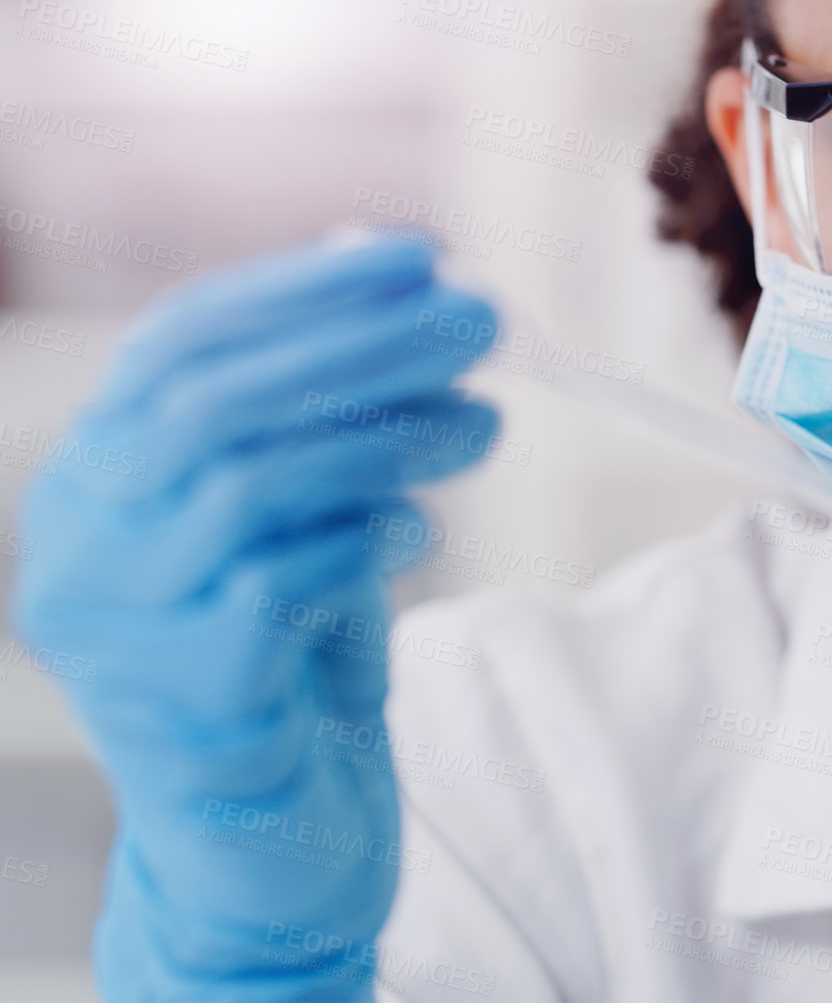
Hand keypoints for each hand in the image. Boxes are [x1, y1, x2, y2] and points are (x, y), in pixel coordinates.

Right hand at [11, 232, 499, 1000]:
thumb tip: (404, 287)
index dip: (301, 291)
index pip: (179, 345)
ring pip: (244, 484)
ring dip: (384, 436)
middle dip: (361, 347)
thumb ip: (327, 426)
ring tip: (483, 422)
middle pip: (214, 402)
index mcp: (95, 479)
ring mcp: (115, 630)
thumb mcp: (305, 526)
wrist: (274, 847)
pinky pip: (273, 587)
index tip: (417, 255)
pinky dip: (359, 540)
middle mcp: (78, 545)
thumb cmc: (294, 669)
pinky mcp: (181, 703)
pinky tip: (419, 527)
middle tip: (482, 321)